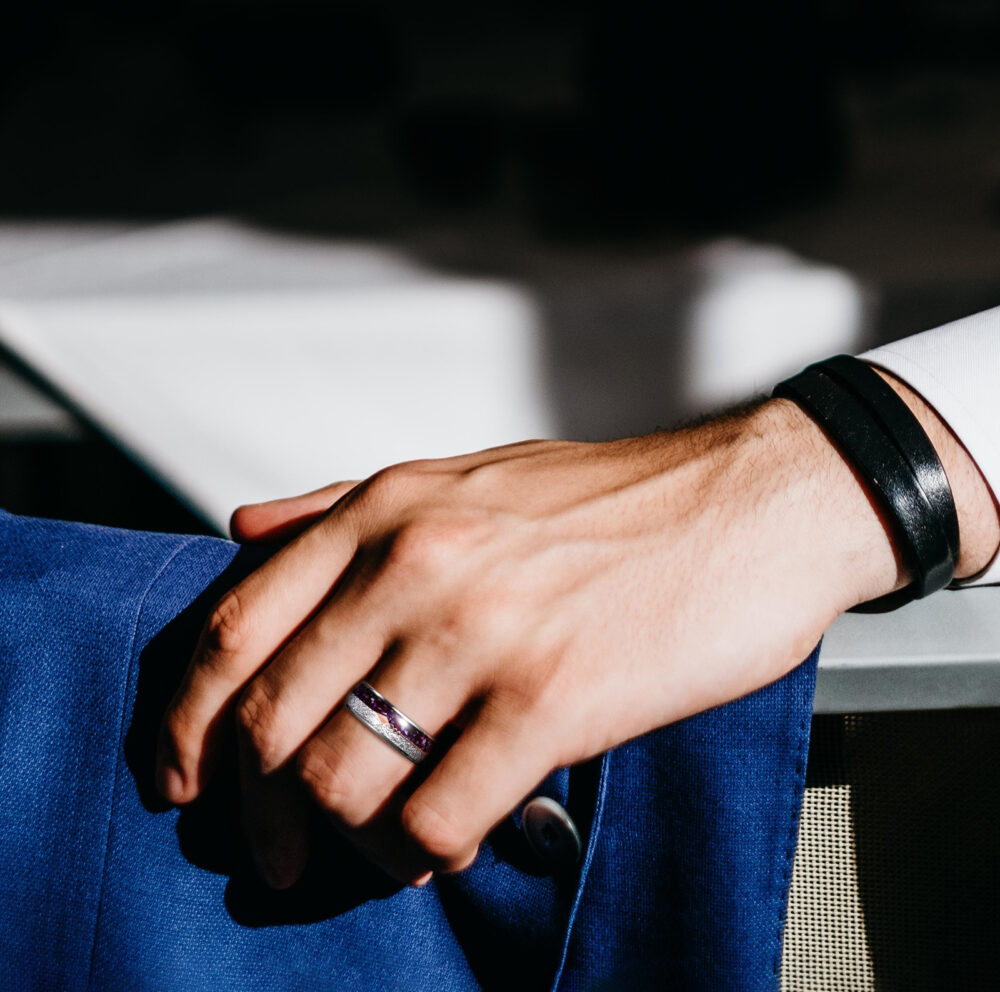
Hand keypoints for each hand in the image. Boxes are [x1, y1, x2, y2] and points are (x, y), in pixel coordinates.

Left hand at [154, 390, 996, 889]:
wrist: (751, 502)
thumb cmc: (615, 499)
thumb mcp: (464, 475)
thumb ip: (342, 504)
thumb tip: (245, 532)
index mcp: (387, 511)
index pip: (237, 629)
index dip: (188, 719)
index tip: (186, 773)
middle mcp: (417, 565)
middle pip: (271, 719)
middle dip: (255, 811)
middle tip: (272, 850)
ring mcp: (482, 632)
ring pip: (344, 780)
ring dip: (347, 839)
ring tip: (382, 843)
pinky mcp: (554, 699)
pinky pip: (438, 816)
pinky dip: (425, 850)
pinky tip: (450, 837)